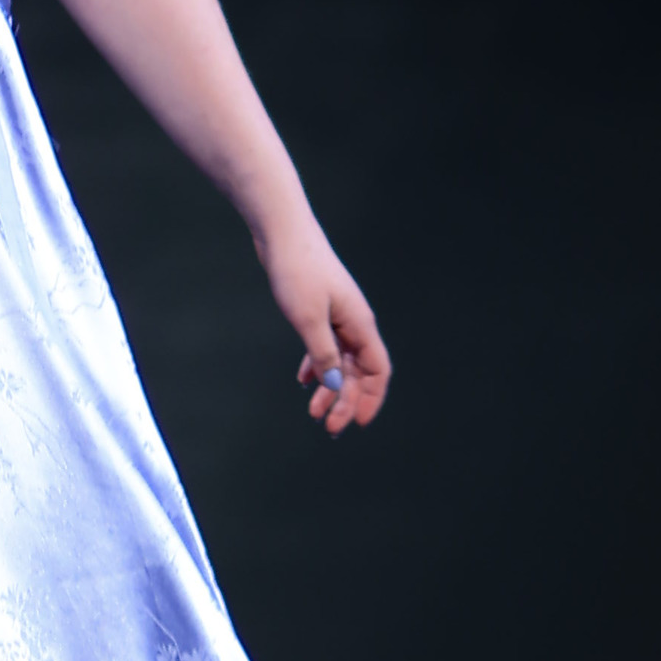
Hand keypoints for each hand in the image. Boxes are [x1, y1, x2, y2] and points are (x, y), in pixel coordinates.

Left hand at [258, 222, 388, 433]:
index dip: (371, 398)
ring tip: (314, 411)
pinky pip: (325, 347)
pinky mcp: (320, 310)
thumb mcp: (308, 319)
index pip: (377, 371)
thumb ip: (322, 354)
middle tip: (328, 427)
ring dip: (330, 387)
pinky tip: (304, 380)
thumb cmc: (297, 271)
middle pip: (358, 371)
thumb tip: (333, 386)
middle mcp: (354, 322)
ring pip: (340, 361)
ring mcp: (337, 316)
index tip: (356, 422)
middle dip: (346, 400)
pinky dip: (317, 365)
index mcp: (360, 324)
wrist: (283, 233)